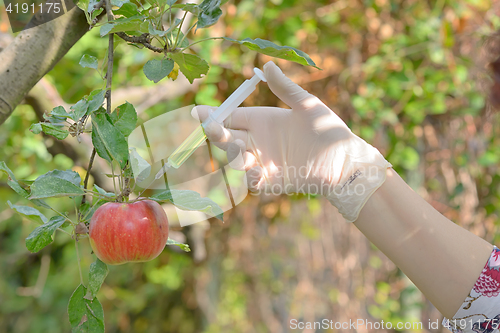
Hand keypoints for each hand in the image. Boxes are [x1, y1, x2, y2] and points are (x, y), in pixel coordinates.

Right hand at [193, 61, 390, 221]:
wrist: (343, 161)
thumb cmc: (328, 130)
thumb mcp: (307, 105)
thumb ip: (285, 88)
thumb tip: (267, 64)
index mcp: (262, 121)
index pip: (230, 117)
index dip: (213, 115)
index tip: (197, 112)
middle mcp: (258, 141)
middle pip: (226, 138)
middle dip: (215, 133)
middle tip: (211, 128)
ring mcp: (262, 162)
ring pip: (235, 159)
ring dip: (233, 153)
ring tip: (242, 148)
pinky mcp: (270, 182)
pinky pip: (251, 182)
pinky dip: (249, 177)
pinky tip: (257, 170)